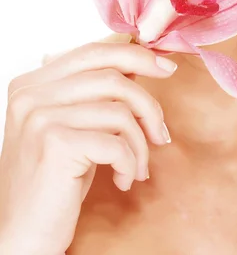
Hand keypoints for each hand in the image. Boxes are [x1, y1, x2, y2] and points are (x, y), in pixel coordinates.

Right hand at [0, 40, 176, 254]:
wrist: (21, 235)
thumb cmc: (53, 180)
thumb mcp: (74, 126)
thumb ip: (94, 94)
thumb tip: (138, 64)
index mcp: (33, 83)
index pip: (94, 51)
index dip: (135, 55)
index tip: (165, 67)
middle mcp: (31, 94)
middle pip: (112, 77)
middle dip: (148, 104)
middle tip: (161, 132)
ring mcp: (40, 117)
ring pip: (119, 111)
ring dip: (140, 143)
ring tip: (139, 166)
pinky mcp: (54, 144)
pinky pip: (115, 142)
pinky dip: (130, 162)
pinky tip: (123, 180)